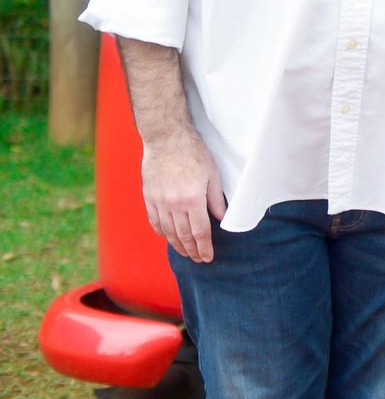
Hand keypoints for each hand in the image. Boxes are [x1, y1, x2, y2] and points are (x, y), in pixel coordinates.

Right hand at [141, 129, 225, 262]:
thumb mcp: (212, 174)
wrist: (166, 139)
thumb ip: (216, 199)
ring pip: (168, 231)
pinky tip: (168, 237)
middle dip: (192, 250)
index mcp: (192, 199)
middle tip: (198, 259)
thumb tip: (220, 218)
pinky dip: (161, 232)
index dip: (204, 246)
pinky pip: (154, 221)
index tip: (208, 257)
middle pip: (183, 235)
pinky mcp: (149, 197)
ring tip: (185, 252)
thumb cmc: (193, 153)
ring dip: (176, 245)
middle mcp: (174, 204)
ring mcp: (159, 201)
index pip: (200, 231)